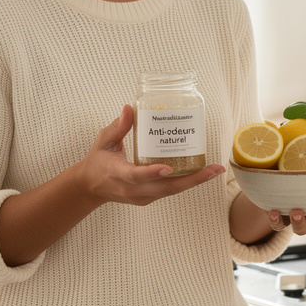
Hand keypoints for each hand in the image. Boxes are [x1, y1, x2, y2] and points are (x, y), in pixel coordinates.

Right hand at [76, 104, 222, 205]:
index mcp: (118, 174)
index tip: (168, 167)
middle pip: (165, 188)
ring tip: (215, 170)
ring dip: (194, 181)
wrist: (90, 187)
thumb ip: (118, 126)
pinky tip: (201, 172)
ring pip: (171, 191)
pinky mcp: (149, 198)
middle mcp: (132, 190)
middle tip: (213, 169)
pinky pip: (169, 190)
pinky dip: (185, 182)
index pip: (137, 175)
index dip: (152, 172)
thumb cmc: (98, 161)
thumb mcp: (104, 141)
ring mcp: (142, 197)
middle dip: (192, 180)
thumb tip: (130, 107)